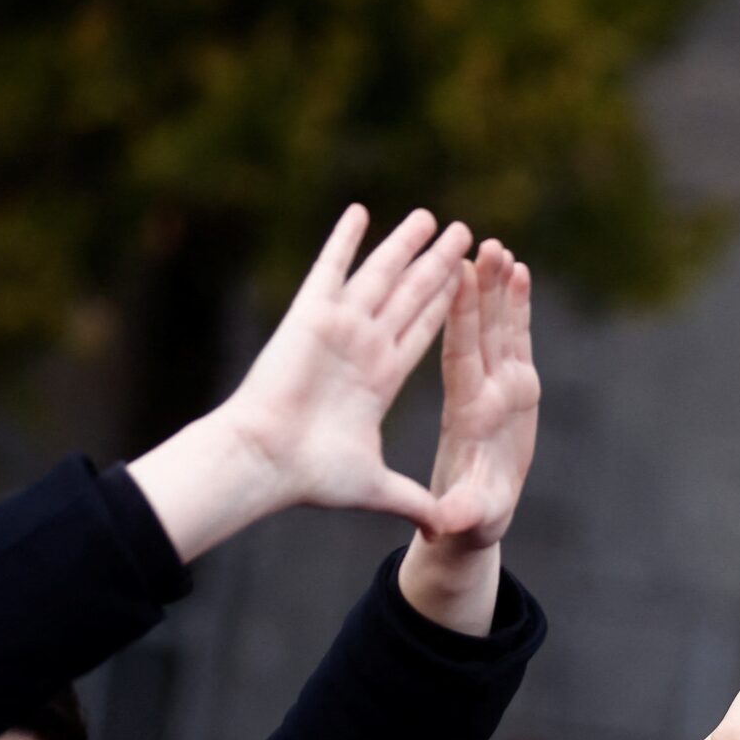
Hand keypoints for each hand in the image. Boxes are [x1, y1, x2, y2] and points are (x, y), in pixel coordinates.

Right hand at [129, 206, 474, 561]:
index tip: (473, 285)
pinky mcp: (311, 315)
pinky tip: (362, 211)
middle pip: (411, 296)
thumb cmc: (312, 476)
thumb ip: (413, 499)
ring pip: (381, 275)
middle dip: (438, 265)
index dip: (449, 308)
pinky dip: (345, 239)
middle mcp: (363, 347)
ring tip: (433, 218)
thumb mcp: (377, 486)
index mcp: (380, 379)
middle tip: (465, 234)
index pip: (424, 333)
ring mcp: (340, 328)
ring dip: (405, 245)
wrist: (266, 462)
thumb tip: (444, 528)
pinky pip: (332, 267)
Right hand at [397, 240, 541, 633]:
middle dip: (492, 292)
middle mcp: (495, 395)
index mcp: (475, 415)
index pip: (468, 357)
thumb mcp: (464, 519)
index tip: (466, 278)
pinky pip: (511, 339)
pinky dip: (514, 306)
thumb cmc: (468, 520)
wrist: (485, 520)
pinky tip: (517, 270)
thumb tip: (449, 523)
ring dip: (502, 290)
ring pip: (502, 329)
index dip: (467, 317)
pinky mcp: (513, 387)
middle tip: (493, 246)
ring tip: (502, 247)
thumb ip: (460, 514)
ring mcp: (507, 389)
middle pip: (492, 334)